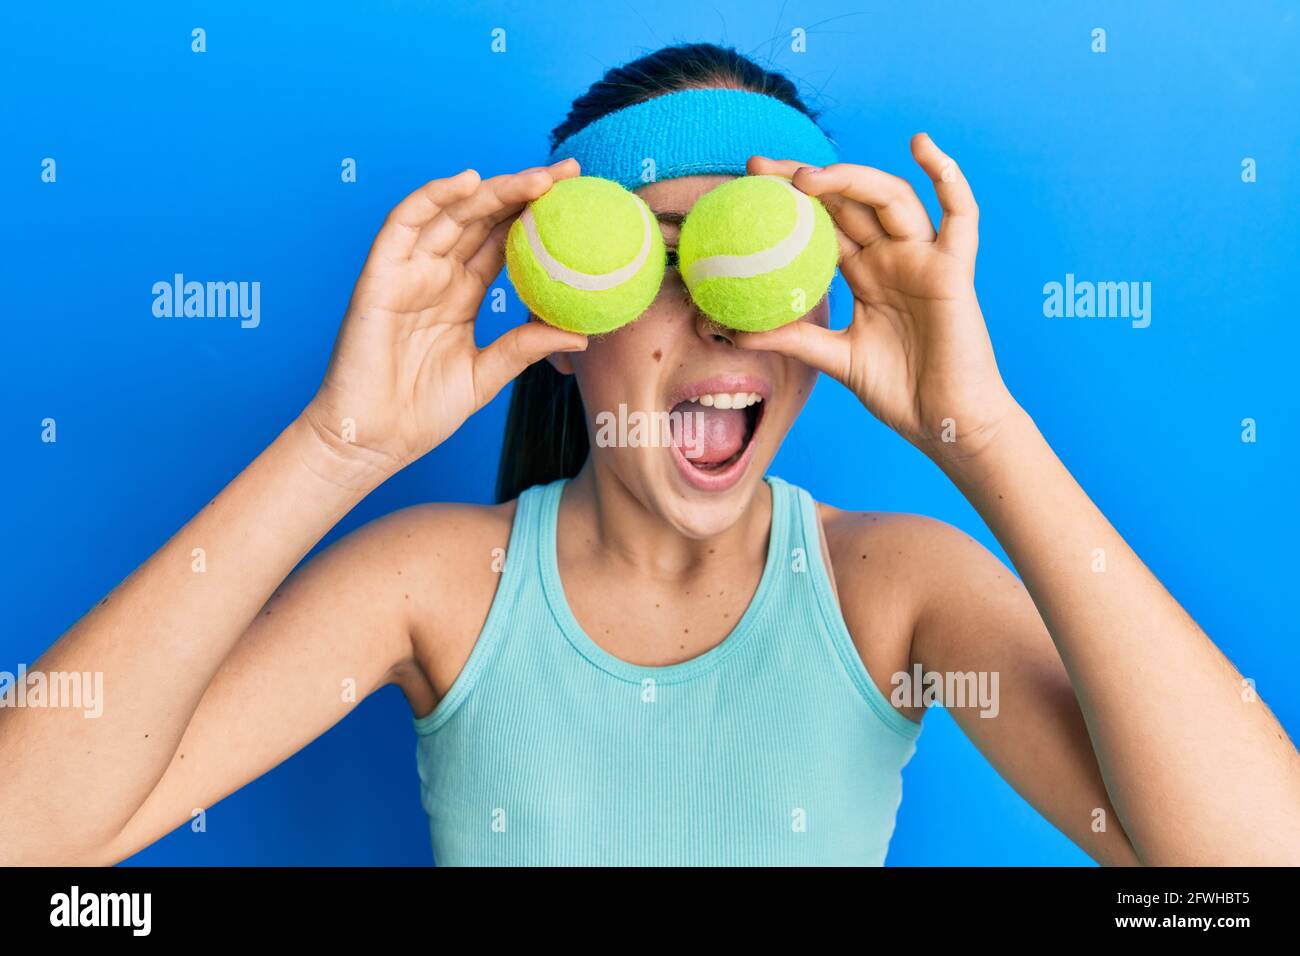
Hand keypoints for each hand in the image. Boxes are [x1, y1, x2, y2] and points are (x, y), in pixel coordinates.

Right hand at [301, 159, 587, 479]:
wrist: (374, 439)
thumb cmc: (423, 413)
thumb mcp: (487, 376)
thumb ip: (525, 347)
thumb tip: (582, 334)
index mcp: (462, 294)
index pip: (504, 242)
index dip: (537, 218)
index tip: (579, 201)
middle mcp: (437, 274)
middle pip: (484, 219)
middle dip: (524, 192)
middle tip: (569, 174)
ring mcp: (408, 271)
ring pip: (452, 214)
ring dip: (493, 189)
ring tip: (537, 177)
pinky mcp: (380, 274)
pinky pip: (404, 224)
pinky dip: (433, 197)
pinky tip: (468, 181)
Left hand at [741, 135, 1017, 463]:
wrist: (946, 422)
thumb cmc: (899, 392)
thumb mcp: (835, 359)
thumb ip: (792, 339)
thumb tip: (734, 332)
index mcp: (867, 274)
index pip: (823, 223)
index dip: (790, 201)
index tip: (746, 185)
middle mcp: (894, 257)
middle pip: (849, 201)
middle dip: (806, 178)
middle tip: (759, 167)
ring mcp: (924, 259)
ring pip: (890, 199)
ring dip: (851, 179)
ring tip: (808, 178)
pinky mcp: (955, 269)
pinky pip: (960, 215)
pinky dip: (947, 176)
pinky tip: (920, 145)